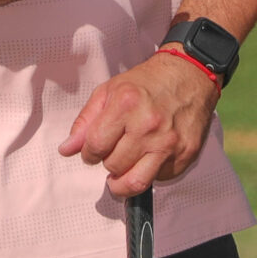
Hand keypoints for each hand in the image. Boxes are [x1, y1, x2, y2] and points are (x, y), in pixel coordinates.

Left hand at [60, 51, 219, 197]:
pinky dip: (149, 173)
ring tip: (122, 171)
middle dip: (107, 162)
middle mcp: (148, 125)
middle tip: (113, 151)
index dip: (88, 153)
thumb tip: (67, 150)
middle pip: (113, 166)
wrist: (189, 75)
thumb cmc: (147, 83)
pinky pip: (159, 179)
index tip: (92, 150)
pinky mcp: (185, 155)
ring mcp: (169, 143)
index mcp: (126, 105)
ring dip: (123, 181)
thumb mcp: (109, 91)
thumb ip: (85, 122)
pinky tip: (149, 157)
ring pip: (135, 182)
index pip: (95, 146)